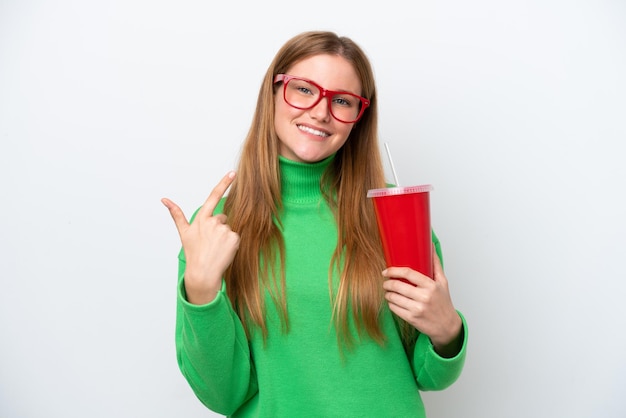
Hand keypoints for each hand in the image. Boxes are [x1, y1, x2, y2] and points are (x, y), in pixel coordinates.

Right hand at [161, 171, 239, 304]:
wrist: (203, 272)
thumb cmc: (193, 252)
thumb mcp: (184, 232)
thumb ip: (176, 214)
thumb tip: (164, 199)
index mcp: (202, 219)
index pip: (213, 197)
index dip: (224, 183)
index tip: (233, 173)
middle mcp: (213, 222)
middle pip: (222, 218)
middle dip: (218, 227)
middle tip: (210, 242)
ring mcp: (224, 230)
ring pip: (229, 228)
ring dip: (225, 237)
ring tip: (216, 248)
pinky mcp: (234, 238)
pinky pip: (236, 236)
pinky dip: (232, 244)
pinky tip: (223, 251)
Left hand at [382, 251, 462, 356]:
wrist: (447, 325)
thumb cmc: (443, 301)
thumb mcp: (442, 282)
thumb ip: (435, 264)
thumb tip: (431, 246)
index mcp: (431, 286)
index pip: (408, 273)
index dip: (394, 271)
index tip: (387, 271)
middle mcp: (424, 297)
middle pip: (397, 286)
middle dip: (387, 283)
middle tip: (386, 282)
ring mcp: (417, 309)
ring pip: (393, 297)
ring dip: (387, 293)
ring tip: (388, 291)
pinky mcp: (412, 319)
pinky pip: (394, 308)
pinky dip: (391, 303)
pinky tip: (393, 301)